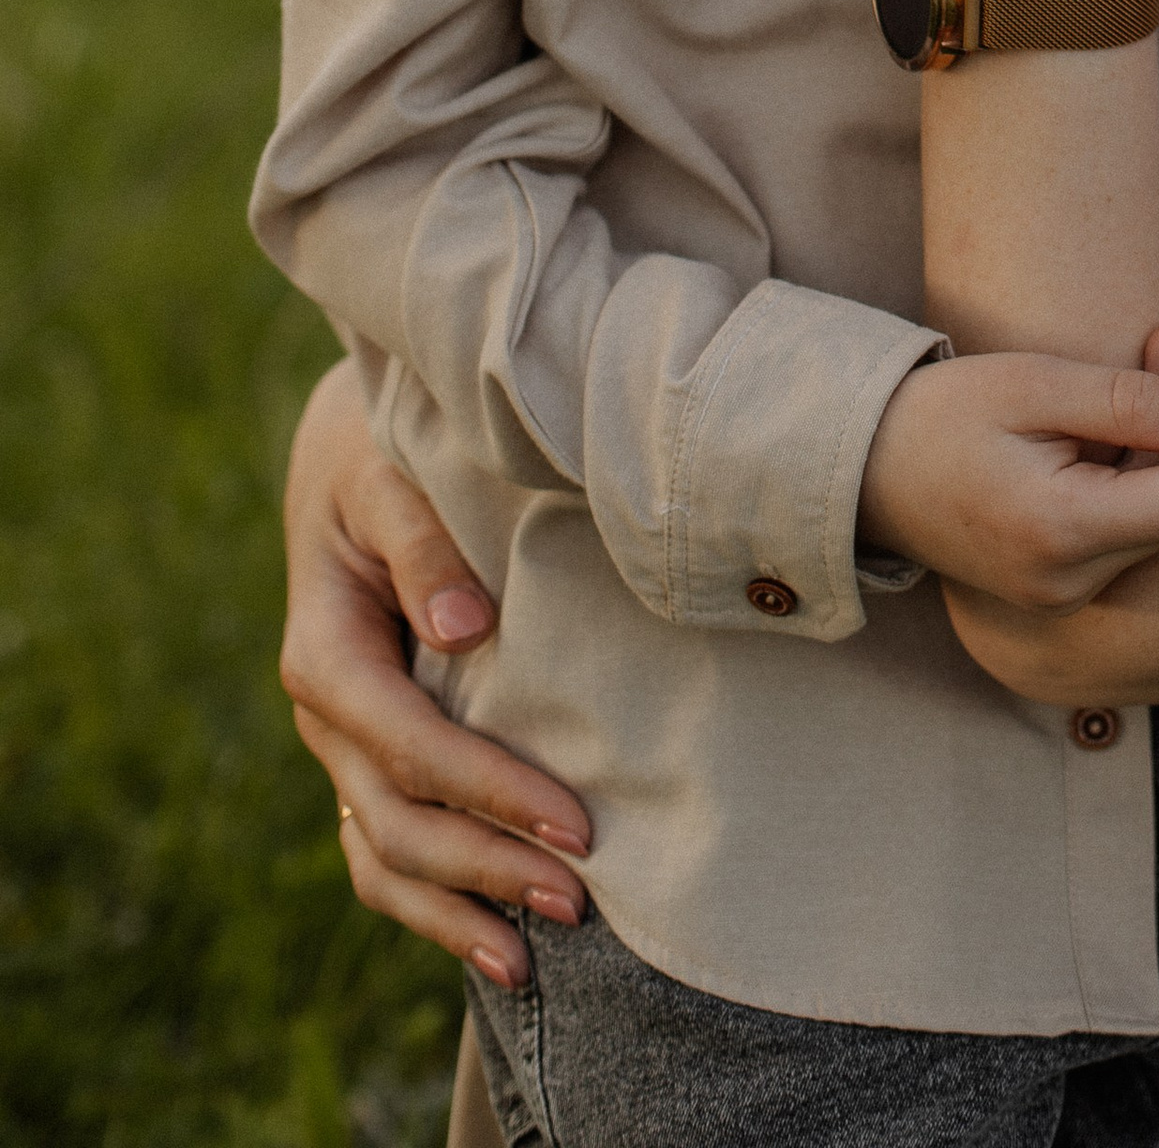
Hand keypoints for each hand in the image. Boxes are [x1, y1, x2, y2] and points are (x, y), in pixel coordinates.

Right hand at [278, 360, 591, 993]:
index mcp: (325, 648)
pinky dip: (436, 907)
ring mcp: (341, 748)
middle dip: (486, 866)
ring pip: (383, 858)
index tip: (571, 824)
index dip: (486, 789)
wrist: (347, 457)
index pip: (406, 742)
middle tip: (581, 898)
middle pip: (397, 818)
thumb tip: (465, 630)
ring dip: (458, 912)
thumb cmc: (384, 454)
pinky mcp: (369, 760)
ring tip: (538, 957)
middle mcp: (324, 713)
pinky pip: (387, 854)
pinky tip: (499, 946)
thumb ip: (424, 544)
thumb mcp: (393, 478)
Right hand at [864, 329, 1158, 611]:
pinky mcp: (1055, 581)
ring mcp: (1060, 592)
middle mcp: (1067, 583)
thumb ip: (1129, 403)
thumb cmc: (940, 414)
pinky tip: (1141, 403)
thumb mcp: (1034, 385)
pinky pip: (1127, 529)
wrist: (859, 468)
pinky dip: (1146, 467)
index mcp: (1061, 534)